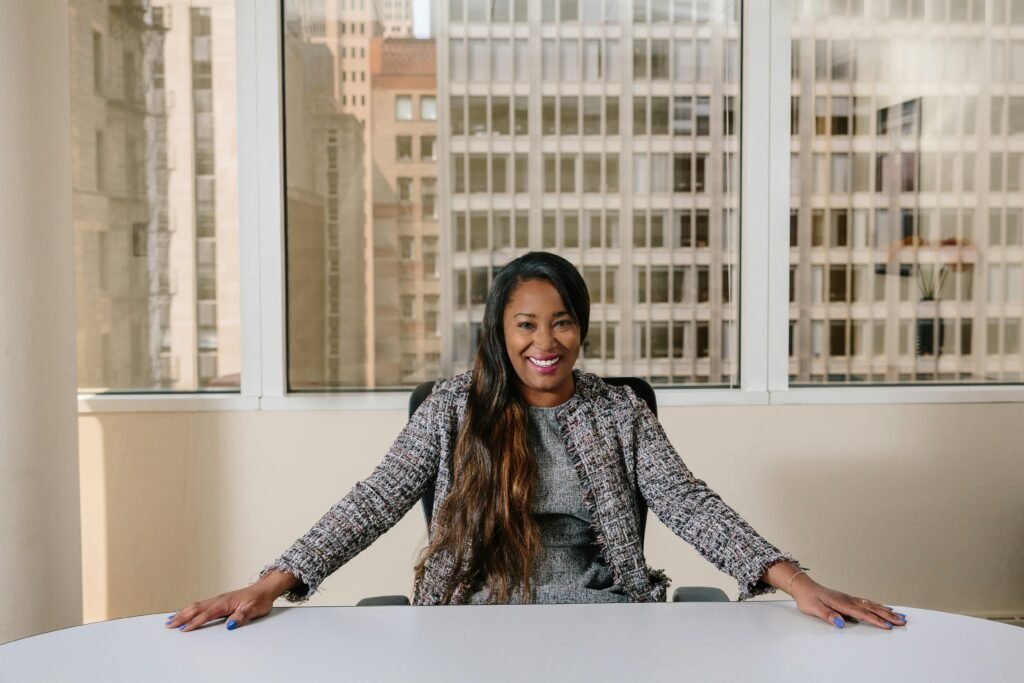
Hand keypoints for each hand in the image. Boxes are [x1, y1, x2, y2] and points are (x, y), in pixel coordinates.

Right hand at [164, 570, 295, 632]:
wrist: (266, 589)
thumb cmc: (260, 599)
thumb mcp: (254, 610)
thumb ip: (241, 617)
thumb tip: (230, 624)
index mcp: (225, 603)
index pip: (207, 614)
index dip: (195, 623)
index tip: (183, 629)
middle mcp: (219, 600)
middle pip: (196, 608)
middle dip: (182, 616)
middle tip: (168, 624)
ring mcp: (219, 599)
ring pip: (197, 606)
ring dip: (183, 612)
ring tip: (170, 619)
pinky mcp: (220, 600)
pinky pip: (202, 604)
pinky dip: (191, 609)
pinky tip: (186, 612)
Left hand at [790, 575, 906, 630]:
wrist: (803, 587)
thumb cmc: (808, 598)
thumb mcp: (814, 608)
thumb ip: (828, 615)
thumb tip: (840, 623)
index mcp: (842, 603)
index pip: (862, 613)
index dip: (876, 620)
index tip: (888, 626)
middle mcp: (848, 599)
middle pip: (872, 609)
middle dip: (888, 616)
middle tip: (903, 621)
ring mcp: (849, 598)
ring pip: (872, 605)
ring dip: (886, 611)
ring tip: (900, 615)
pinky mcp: (848, 599)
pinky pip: (867, 602)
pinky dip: (878, 606)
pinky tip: (884, 608)